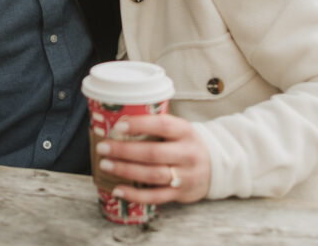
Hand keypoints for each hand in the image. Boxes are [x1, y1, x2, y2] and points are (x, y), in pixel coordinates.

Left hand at [94, 114, 209, 203]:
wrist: (215, 167)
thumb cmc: (186, 144)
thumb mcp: (179, 129)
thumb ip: (156, 126)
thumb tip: (117, 120)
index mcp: (185, 132)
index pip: (162, 125)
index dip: (140, 125)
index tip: (118, 126)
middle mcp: (187, 154)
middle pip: (153, 153)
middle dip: (124, 151)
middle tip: (103, 147)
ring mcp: (185, 176)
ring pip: (152, 175)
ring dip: (126, 171)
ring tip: (105, 165)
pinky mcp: (180, 194)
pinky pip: (155, 196)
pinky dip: (134, 194)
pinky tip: (117, 189)